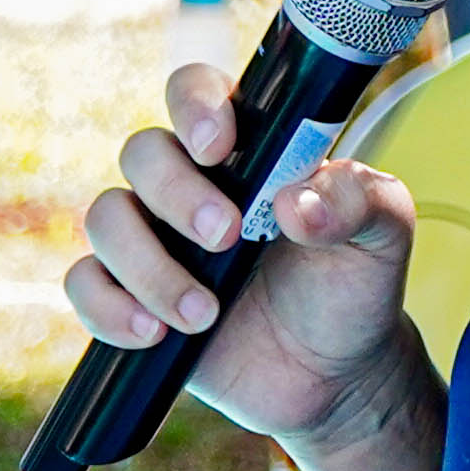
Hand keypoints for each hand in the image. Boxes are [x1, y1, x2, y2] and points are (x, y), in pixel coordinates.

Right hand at [65, 56, 427, 451]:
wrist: (336, 378)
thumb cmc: (353, 288)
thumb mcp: (384, 235)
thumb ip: (359, 201)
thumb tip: (296, 206)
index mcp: (246, 150)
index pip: (195, 91)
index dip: (193, 106)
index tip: (217, 147)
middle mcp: (190, 185)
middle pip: (142, 154)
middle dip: (176, 195)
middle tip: (226, 238)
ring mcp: (155, 240)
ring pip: (106, 219)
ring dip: (148, 266)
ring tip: (204, 315)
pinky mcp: (132, 297)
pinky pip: (85, 284)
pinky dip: (109, 307)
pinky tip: (155, 335)